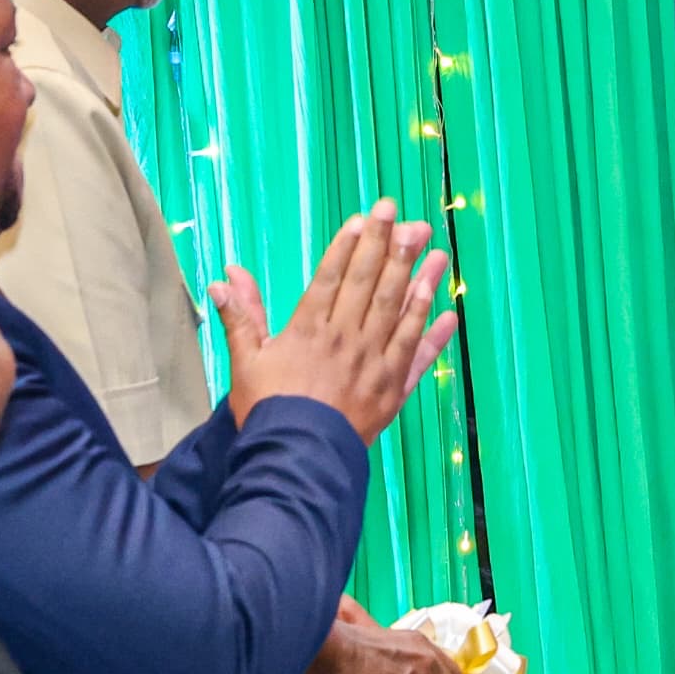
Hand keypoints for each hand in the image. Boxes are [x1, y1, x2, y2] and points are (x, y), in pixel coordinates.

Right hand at [222, 209, 453, 440]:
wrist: (296, 459)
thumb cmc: (267, 411)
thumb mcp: (246, 361)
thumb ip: (241, 316)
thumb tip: (225, 277)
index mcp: (310, 329)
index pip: (332, 277)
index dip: (349, 246)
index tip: (364, 219)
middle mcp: (347, 339)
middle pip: (370, 284)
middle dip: (387, 246)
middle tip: (402, 214)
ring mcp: (374, 363)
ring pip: (400, 312)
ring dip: (419, 278)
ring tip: (434, 249)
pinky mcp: (393, 390)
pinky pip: (418, 356)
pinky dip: (435, 334)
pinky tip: (449, 311)